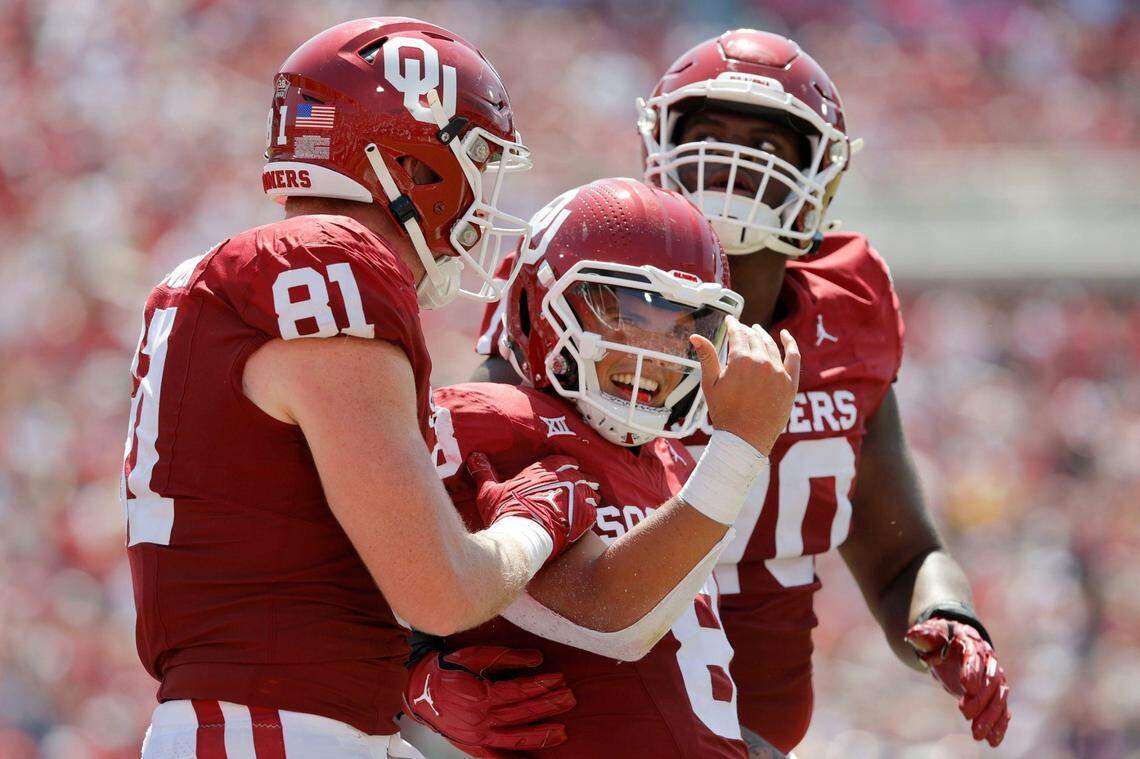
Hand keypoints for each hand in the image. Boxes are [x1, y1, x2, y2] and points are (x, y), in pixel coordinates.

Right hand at [403, 645, 575, 756]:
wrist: (418, 690)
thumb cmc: (447, 670)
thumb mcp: (475, 655)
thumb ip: (507, 657)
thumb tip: (537, 658)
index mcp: (482, 695)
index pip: (519, 692)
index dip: (542, 685)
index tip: (559, 679)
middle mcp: (481, 719)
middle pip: (522, 714)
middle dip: (549, 706)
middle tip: (570, 698)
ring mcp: (478, 735)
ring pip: (515, 739)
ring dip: (540, 735)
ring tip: (562, 732)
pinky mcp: (473, 745)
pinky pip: (496, 757)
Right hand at [467, 453, 598, 562]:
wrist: (523, 536)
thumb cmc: (506, 512)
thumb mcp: (490, 491)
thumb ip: (484, 472)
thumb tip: (474, 456)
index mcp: (544, 470)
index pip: (563, 460)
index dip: (566, 465)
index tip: (569, 469)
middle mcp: (563, 479)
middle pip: (581, 475)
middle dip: (582, 480)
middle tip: (582, 486)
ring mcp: (577, 496)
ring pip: (591, 491)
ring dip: (589, 495)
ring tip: (588, 501)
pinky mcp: (585, 514)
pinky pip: (594, 510)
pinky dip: (591, 513)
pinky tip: (589, 518)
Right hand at [691, 316, 799, 455]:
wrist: (746, 439)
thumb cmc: (724, 413)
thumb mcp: (710, 384)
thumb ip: (707, 357)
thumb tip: (695, 336)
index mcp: (740, 360)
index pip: (737, 334)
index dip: (733, 325)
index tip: (730, 320)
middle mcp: (762, 362)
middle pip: (754, 338)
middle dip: (746, 331)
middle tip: (741, 329)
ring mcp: (778, 372)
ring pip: (771, 345)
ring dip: (763, 335)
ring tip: (758, 330)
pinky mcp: (790, 382)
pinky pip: (793, 357)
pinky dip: (790, 343)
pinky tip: (786, 335)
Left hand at [906, 618, 1010, 746]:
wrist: (954, 645)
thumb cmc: (941, 640)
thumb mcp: (931, 635)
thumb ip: (924, 637)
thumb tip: (912, 635)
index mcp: (973, 643)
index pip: (975, 657)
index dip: (972, 671)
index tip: (966, 687)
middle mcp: (989, 661)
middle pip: (990, 681)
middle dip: (980, 699)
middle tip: (965, 714)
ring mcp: (995, 678)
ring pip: (998, 698)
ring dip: (991, 717)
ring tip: (978, 735)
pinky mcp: (995, 694)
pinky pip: (1002, 709)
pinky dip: (999, 724)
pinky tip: (993, 740)